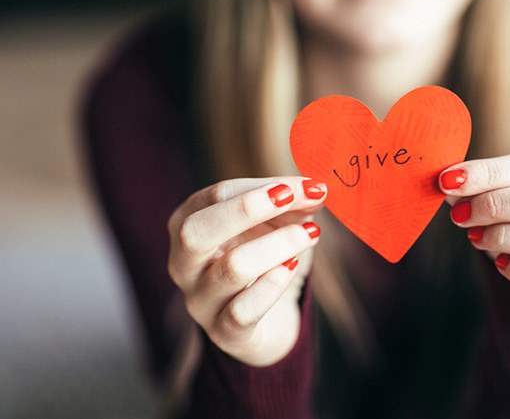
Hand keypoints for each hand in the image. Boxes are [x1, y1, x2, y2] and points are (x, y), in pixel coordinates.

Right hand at [167, 177, 326, 365]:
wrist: (267, 325)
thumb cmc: (265, 263)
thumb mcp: (274, 228)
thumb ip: (291, 207)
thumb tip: (315, 191)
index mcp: (187, 225)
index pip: (217, 195)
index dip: (264, 186)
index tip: (309, 184)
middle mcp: (184, 264)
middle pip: (197, 231)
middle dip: (248, 209)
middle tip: (293, 198)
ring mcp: (200, 302)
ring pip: (232, 268)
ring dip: (278, 244)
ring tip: (312, 233)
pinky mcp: (224, 334)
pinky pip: (243, 310)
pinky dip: (272, 285)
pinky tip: (293, 267)